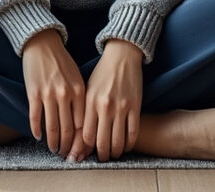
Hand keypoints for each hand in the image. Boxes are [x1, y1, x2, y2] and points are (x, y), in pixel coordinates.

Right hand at [20, 29, 85, 157]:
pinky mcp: (33, 93)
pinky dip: (36, 130)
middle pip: (68, 129)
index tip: (80, 147)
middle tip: (66, 155)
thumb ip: (81, 98)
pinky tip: (38, 137)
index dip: (81, 139)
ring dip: (53, 142)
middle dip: (67, 146)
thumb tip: (83, 123)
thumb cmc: (62, 61)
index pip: (83, 123)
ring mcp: (48, 94)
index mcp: (79, 91)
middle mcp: (65, 94)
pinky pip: (35, 117)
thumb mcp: (78, 77)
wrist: (43, 43)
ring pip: (52, 127)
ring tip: (54, 149)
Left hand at [68, 39, 142, 162]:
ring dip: (115, 153)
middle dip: (101, 155)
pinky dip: (130, 144)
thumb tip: (79, 134)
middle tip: (101, 159)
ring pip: (118, 141)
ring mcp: (121, 107)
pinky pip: (133, 133)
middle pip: (102, 142)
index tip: (86, 153)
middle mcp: (104, 106)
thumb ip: (83, 110)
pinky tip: (127, 147)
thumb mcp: (86, 89)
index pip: (86, 135)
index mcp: (89, 102)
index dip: (86, 148)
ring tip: (114, 155)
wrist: (122, 56)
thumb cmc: (102, 73)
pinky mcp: (135, 106)